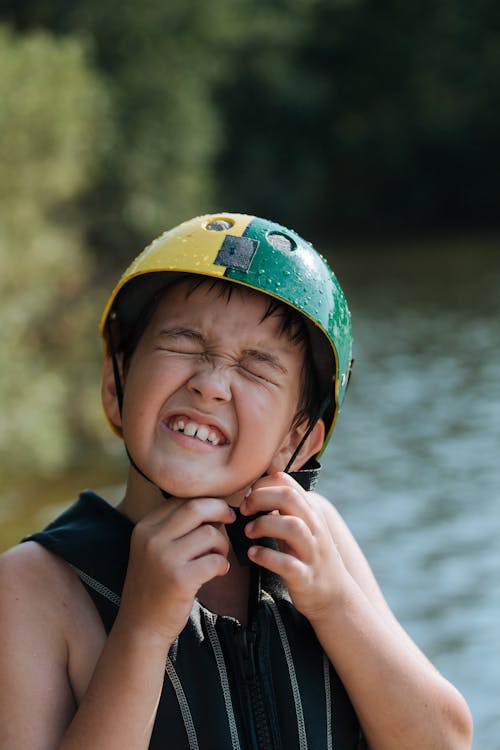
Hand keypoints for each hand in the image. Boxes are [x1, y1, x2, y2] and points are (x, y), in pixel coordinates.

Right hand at [118, 498, 234, 643]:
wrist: (140, 627)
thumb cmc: (155, 585)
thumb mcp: (153, 550)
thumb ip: (175, 527)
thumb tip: (213, 507)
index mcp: (144, 527)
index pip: (181, 500)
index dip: (205, 501)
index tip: (218, 511)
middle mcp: (152, 539)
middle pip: (196, 507)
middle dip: (220, 510)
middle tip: (231, 519)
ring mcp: (164, 559)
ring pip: (210, 534)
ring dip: (222, 544)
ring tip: (218, 557)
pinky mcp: (180, 580)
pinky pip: (215, 561)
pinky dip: (222, 565)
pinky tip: (218, 573)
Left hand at [240, 473, 347, 620]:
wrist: (334, 596)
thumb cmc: (308, 557)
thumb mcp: (301, 528)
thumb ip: (284, 511)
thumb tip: (253, 495)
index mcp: (311, 512)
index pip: (286, 482)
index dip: (262, 485)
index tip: (248, 497)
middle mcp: (315, 528)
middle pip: (289, 497)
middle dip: (260, 498)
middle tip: (245, 510)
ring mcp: (312, 552)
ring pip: (292, 526)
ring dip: (264, 524)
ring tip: (248, 532)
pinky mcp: (305, 577)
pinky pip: (286, 563)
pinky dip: (266, 556)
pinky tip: (253, 554)